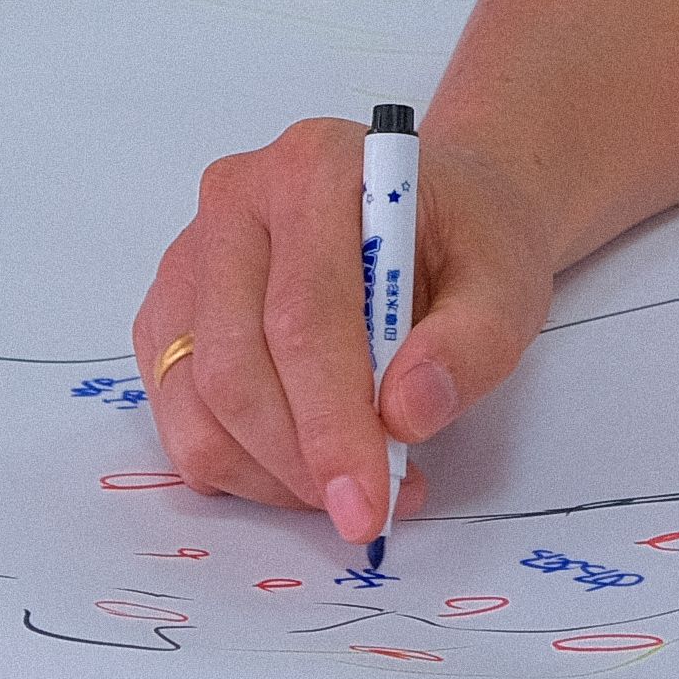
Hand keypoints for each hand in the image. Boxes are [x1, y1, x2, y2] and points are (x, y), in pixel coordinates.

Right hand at [138, 110, 558, 554]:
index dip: (331, 423)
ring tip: (352, 483)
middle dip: (299, 461)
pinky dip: (238, 464)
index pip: (304, 316)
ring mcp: (190, 257)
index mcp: (315, 168)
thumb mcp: (506, 283)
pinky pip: (179, 413)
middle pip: (235, 364)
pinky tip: (305, 465)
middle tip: (366, 509)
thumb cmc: (468, 242)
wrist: (440, 215)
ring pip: (195, 399)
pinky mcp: (172, 311)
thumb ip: (470, 345)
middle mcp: (235, 200)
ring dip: (268, 473)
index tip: (368, 504)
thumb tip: (406, 412)